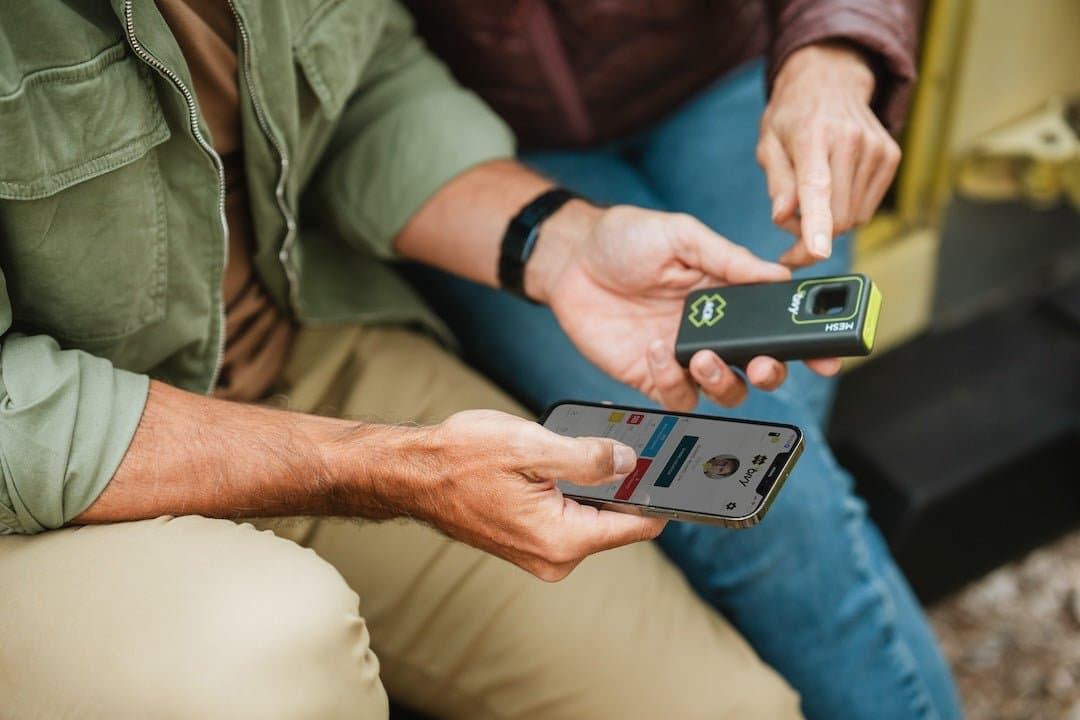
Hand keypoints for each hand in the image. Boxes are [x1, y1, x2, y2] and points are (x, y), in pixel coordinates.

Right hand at [401, 410, 664, 580]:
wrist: (413, 474)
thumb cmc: (461, 458)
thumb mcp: (531, 445)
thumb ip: (588, 457)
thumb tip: (630, 462)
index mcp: (563, 539)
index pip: (639, 525)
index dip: (661, 492)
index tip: (674, 464)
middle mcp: (556, 556)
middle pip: (619, 518)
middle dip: (623, 479)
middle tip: (619, 438)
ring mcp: (543, 553)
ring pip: (594, 514)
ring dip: (595, 480)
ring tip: (577, 443)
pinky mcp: (532, 542)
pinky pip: (571, 515)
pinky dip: (574, 487)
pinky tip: (558, 459)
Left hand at [526, 202, 841, 411]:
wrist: (569, 259)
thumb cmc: (625, 238)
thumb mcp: (682, 234)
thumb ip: (729, 259)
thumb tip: (778, 278)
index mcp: (729, 295)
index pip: (778, 324)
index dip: (808, 344)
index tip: (828, 357)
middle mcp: (712, 330)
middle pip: (759, 368)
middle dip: (770, 373)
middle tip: (760, 365)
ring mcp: (683, 356)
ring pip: (724, 392)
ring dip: (722, 382)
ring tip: (701, 357)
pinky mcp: (650, 376)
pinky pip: (677, 396)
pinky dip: (673, 382)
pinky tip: (655, 352)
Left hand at [757, 42, 901, 266]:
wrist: (831, 81)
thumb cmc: (793, 116)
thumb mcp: (769, 143)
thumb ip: (777, 182)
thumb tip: (782, 216)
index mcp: (812, 136)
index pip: (817, 187)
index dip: (816, 224)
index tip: (817, 252)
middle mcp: (850, 140)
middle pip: (837, 217)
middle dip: (810, 236)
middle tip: (790, 224)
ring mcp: (876, 148)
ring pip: (853, 218)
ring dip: (828, 222)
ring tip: (811, 198)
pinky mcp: (890, 157)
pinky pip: (866, 208)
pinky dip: (846, 210)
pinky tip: (833, 189)